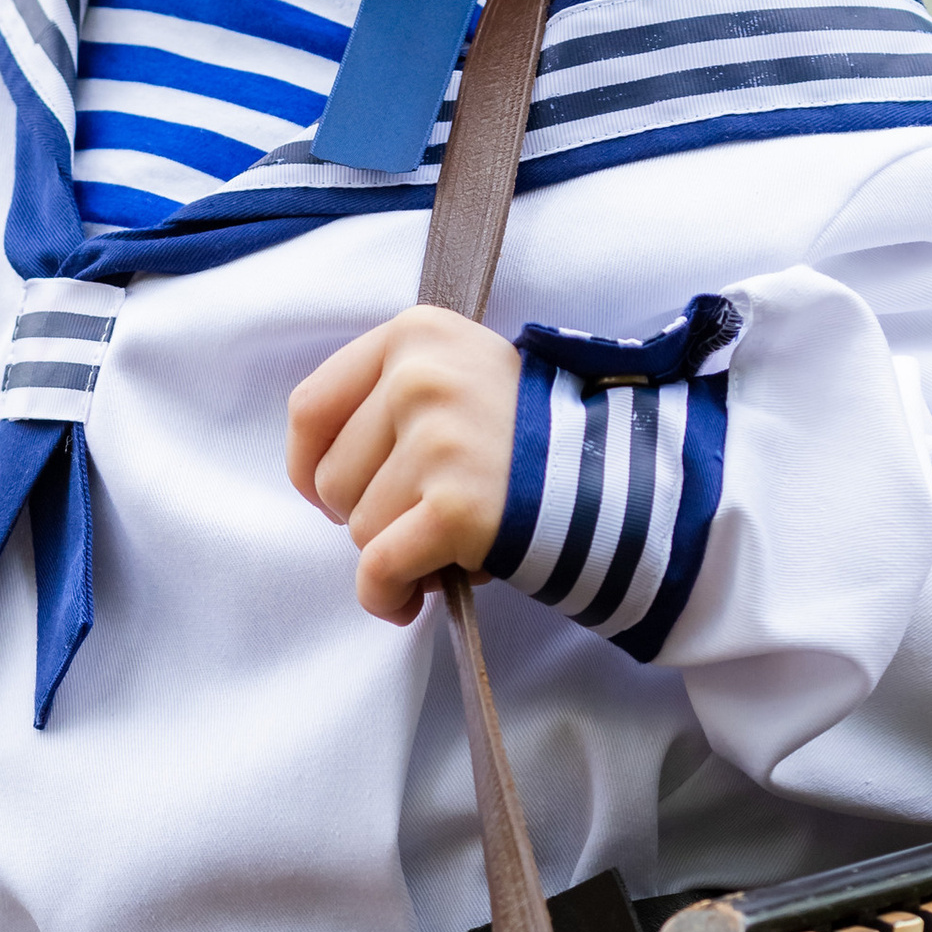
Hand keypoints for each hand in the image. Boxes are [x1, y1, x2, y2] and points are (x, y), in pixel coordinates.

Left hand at [286, 306, 520, 624]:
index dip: (310, 467)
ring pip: (359, 530)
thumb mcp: (458, 371)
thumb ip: (389, 396)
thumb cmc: (528, 434)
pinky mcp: (456, 506)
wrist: (621, 472)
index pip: (310, 409)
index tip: (332, 495)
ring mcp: (439, 441)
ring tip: (451, 539)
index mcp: (414, 334)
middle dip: (368, 514)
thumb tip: (316, 474)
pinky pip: (379, 570)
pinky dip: (388, 596)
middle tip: (424, 516)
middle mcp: (420, 377)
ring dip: (397, 551)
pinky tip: (412, 597)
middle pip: (332, 479)